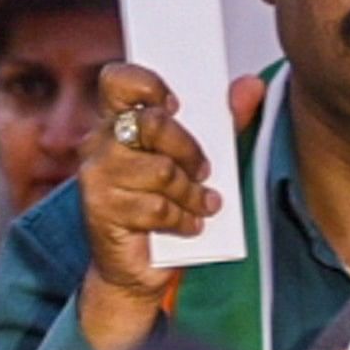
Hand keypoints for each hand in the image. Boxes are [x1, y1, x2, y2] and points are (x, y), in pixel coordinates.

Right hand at [69, 61, 210, 349]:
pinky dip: (184, 219)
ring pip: (161, 170)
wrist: (134, 269)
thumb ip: (224, 121)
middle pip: (151, 123)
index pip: (118, 80)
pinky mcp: (102, 211)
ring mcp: (97, 177)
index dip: (148, 83)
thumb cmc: (163, 206)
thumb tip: (252, 86)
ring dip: (191, 192)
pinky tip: (189, 224)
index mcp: (117, 120)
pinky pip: (156, 208)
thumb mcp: (198, 158)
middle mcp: (98, 143)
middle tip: (203, 169)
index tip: (177, 104)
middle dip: (189, 149)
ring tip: (201, 204)